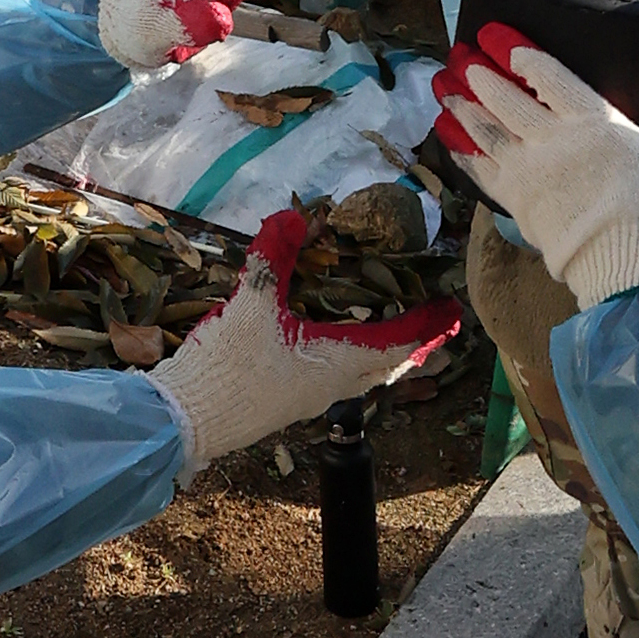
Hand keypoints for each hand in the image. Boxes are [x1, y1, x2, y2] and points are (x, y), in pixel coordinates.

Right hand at [149, 210, 463, 477]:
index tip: (452, 308)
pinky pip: (341, 380)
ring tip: (401, 334)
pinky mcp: (290, 400)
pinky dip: (358, 360)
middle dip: (416, 343)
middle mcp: (333, 384)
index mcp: (337, 362)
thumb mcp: (250, 304)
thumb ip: (272, 258)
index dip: (427, 324)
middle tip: (438, 322)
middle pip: (389, 364)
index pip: (397, 342)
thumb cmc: (228, 367)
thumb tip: (291, 216)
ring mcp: (311, 397)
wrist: (186, 421)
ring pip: (365, 375)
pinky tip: (341, 348)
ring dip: (388, 354)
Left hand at [432, 24, 638, 308]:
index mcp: (591, 119)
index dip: (517, 51)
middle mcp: (551, 138)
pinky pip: (480, 169)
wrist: (627, 264)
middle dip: (478, 71)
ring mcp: (528, 171)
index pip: (546, 74)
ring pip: (484, 129)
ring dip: (460, 105)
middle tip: (460, 53)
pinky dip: (461, 150)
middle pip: (504, 96)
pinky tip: (448, 136)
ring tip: (442, 86)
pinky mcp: (516, 201)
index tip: (496, 35)